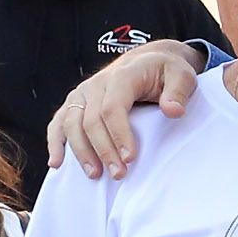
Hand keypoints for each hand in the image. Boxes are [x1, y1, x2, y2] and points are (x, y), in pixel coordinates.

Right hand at [54, 40, 206, 179]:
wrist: (147, 61)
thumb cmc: (165, 71)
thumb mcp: (181, 75)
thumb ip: (178, 92)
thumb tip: (173, 111)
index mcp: (121, 76)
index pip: (113, 108)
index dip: (119, 135)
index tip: (130, 159)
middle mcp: (96, 84)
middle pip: (91, 120)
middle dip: (104, 150)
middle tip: (119, 174)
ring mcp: (82, 93)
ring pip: (71, 124)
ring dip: (81, 152)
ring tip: (95, 175)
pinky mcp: (75, 103)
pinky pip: (58, 123)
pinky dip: (55, 143)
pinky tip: (56, 163)